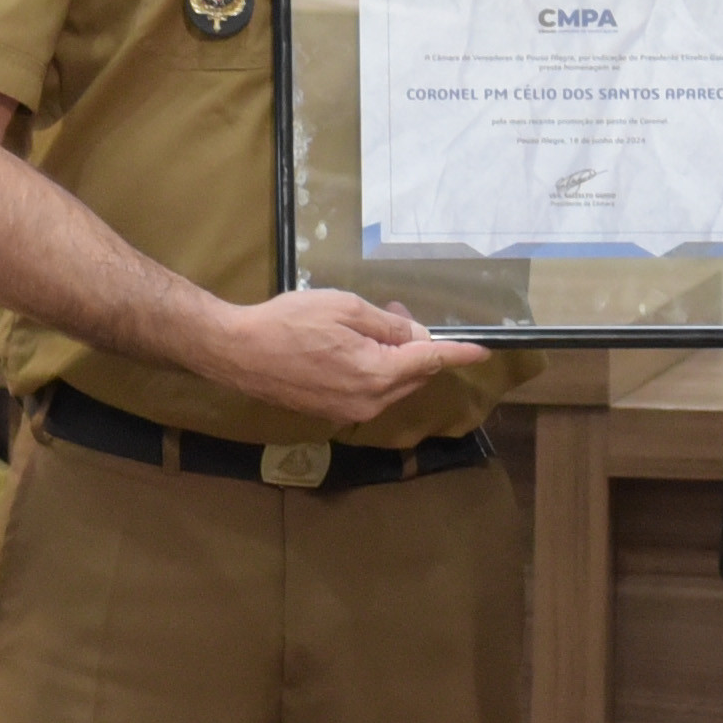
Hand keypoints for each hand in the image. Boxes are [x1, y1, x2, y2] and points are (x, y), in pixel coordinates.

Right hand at [203, 286, 490, 426]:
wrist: (239, 352)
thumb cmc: (288, 323)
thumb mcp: (346, 309)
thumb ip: (388, 326)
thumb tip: (417, 337)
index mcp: (377, 374)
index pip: (431, 362)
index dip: (459, 354)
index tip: (483, 351)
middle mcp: (369, 402)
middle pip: (414, 375)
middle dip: (415, 346)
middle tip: (395, 313)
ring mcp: (350, 412)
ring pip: (393, 385)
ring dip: (394, 357)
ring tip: (370, 325)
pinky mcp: (333, 413)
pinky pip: (370, 392)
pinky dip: (374, 370)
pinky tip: (353, 346)